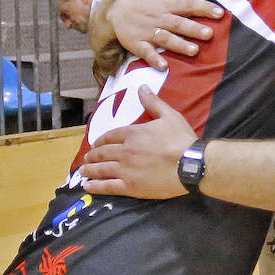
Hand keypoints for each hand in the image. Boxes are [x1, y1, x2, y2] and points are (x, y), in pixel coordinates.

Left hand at [81, 85, 197, 198]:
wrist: (191, 164)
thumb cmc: (182, 139)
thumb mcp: (169, 115)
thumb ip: (153, 102)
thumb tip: (142, 87)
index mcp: (133, 133)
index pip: (110, 135)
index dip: (101, 140)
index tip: (96, 143)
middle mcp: (125, 151)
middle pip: (103, 152)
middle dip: (92, 154)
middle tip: (87, 157)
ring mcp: (126, 170)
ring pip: (101, 169)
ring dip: (89, 169)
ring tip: (83, 171)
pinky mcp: (130, 187)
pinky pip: (108, 186)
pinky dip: (95, 186)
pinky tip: (88, 186)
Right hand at [107, 0, 222, 70]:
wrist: (118, 11)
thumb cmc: (149, 4)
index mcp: (169, 6)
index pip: (189, 6)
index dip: (204, 9)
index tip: (220, 13)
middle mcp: (161, 18)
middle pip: (179, 23)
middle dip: (194, 29)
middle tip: (209, 34)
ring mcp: (149, 31)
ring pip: (165, 38)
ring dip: (179, 44)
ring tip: (194, 51)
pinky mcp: (137, 43)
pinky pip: (146, 52)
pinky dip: (154, 59)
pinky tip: (164, 66)